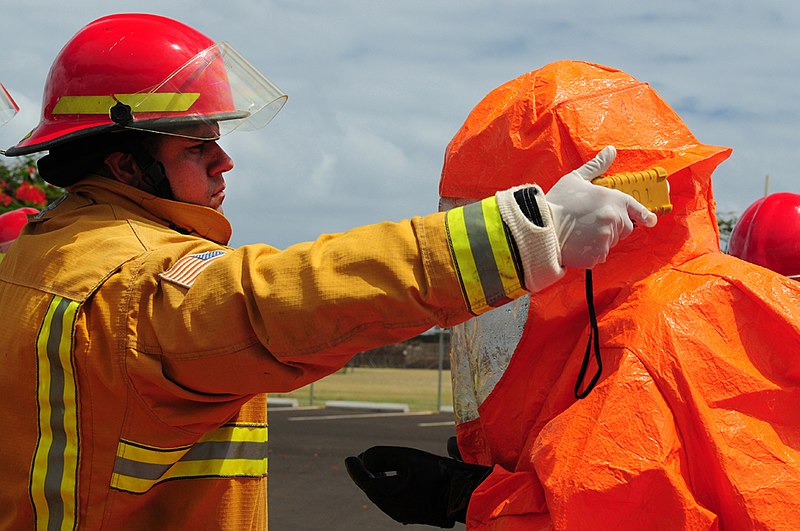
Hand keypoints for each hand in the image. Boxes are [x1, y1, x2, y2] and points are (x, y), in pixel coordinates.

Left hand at [345, 445, 490, 527]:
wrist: (462, 496)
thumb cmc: (434, 474)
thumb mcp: (406, 457)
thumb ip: (380, 455)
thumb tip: (364, 459)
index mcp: (386, 496)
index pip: (363, 480)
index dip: (355, 468)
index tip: (349, 458)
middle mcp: (391, 509)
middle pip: (371, 489)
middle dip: (365, 473)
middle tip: (361, 459)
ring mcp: (403, 514)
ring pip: (382, 496)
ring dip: (376, 480)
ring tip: (374, 467)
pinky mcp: (413, 514)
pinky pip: (393, 500)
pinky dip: (388, 487)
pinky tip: (393, 479)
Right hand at [546, 146, 656, 268]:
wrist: (541, 227)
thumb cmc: (557, 202)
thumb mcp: (576, 179)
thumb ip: (597, 166)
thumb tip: (610, 151)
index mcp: (612, 198)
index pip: (635, 207)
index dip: (644, 214)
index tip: (651, 220)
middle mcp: (613, 218)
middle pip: (625, 227)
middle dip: (614, 226)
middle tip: (592, 223)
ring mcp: (606, 238)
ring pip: (611, 241)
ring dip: (601, 239)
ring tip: (581, 233)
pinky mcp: (597, 254)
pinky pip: (600, 255)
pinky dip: (591, 252)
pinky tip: (577, 244)